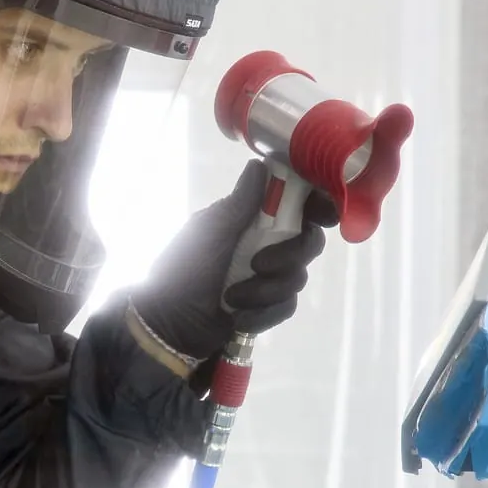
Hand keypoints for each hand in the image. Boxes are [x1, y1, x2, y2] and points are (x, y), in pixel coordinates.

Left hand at [127, 160, 339, 366]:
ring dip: (266, 291)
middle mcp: (265, 243)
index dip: (316, 206)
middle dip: (289, 256)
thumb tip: (259, 164)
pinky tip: (238, 317)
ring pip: (297, 278)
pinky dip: (263, 313)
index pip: (297, 205)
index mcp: (251, 219)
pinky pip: (286, 306)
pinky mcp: (267, 306)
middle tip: (259, 265)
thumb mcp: (208, 232)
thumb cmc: (182, 270)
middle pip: (308, 242)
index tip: (320, 215)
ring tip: (232, 298)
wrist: (167, 323)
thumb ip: (239, 204)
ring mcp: (268, 276)